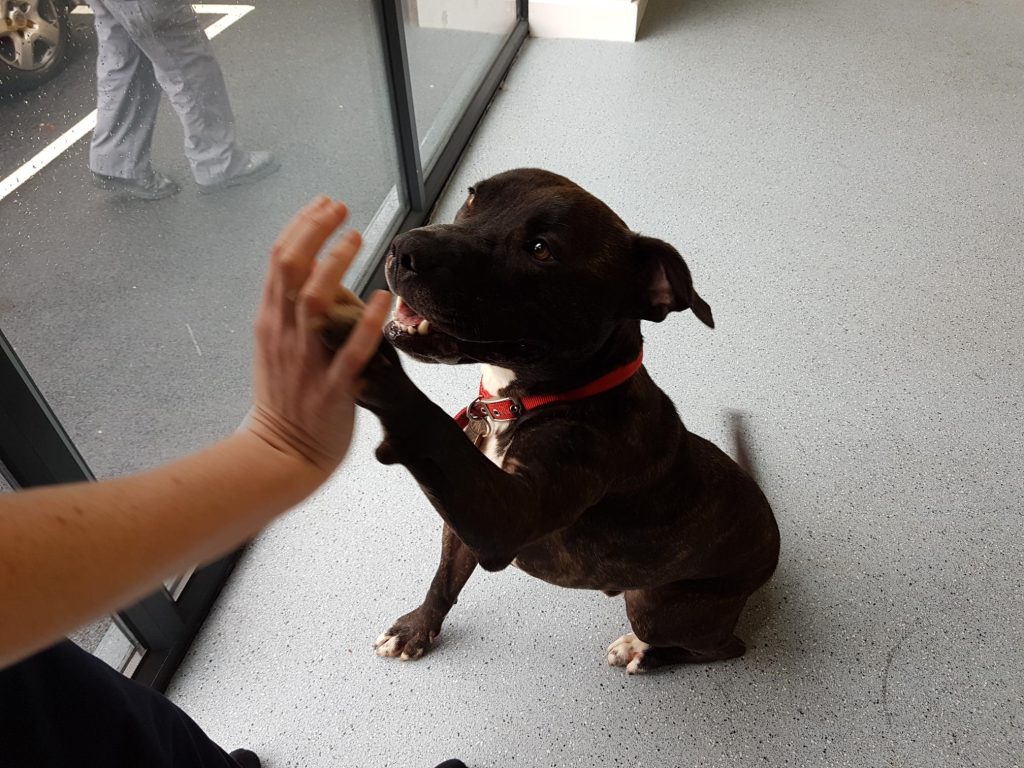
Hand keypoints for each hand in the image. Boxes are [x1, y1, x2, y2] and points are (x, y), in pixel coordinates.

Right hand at [247, 197, 390, 475]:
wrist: (278, 455)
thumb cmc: (283, 401)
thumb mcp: (277, 349)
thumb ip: (293, 314)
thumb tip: (318, 278)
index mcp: (270, 322)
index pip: (278, 261)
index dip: (301, 227)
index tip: (324, 204)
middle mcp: (283, 334)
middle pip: (290, 268)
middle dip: (314, 231)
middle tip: (341, 207)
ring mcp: (305, 360)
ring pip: (314, 301)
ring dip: (335, 264)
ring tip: (358, 238)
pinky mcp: (331, 387)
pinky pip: (350, 351)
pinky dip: (366, 322)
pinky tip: (383, 298)